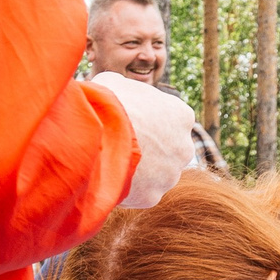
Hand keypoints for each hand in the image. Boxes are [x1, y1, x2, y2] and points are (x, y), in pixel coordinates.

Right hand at [89, 75, 196, 207]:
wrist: (95, 137)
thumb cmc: (105, 104)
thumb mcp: (115, 83)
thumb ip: (126, 89)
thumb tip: (116, 88)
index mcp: (181, 115)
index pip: (171, 120)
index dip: (148, 122)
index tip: (131, 125)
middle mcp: (184, 146)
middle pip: (167, 150)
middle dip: (149, 150)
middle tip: (122, 147)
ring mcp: (170, 174)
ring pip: (157, 175)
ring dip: (140, 172)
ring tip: (111, 164)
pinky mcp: (152, 196)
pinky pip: (140, 194)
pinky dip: (127, 189)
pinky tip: (109, 179)